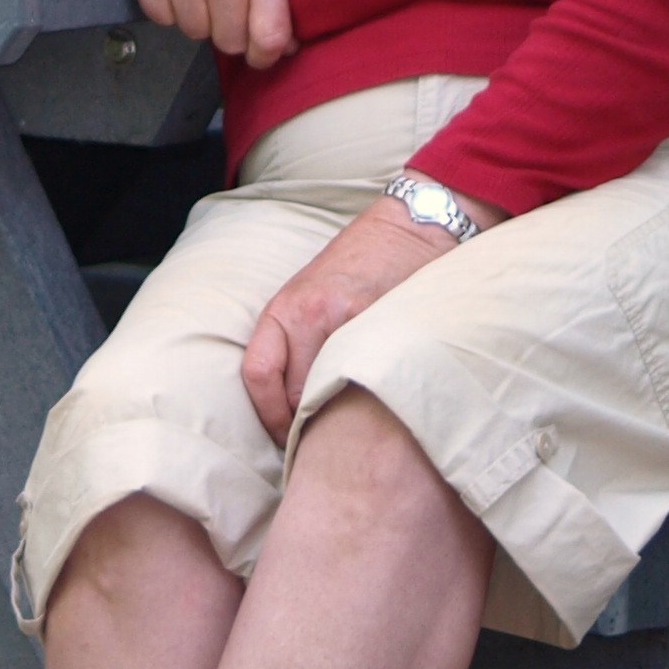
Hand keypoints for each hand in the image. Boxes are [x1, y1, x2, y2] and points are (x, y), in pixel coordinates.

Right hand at [107, 0, 295, 70]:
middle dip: (229, 30)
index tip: (261, 51)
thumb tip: (283, 48)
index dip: (266, 54)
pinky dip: (169, 6)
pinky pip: (161, 18)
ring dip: (198, 16)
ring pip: (194, 31)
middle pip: (228, 42)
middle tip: (227, 2)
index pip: (267, 38)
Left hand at [239, 198, 471, 444]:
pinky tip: (379, 403)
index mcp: (285, 307)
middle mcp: (309, 313)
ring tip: (353, 427)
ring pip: (332, 395)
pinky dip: (370, 399)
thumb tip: (292, 411)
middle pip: (296, 395)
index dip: (269, 416)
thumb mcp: (313, 296)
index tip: (285, 435)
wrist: (410, 228)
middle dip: (308, 423)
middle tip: (324, 440)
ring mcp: (347, 319)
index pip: (258, 374)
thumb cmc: (360, 267)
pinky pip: (366, 380)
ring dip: (341, 417)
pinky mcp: (383, 324)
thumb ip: (297, 342)